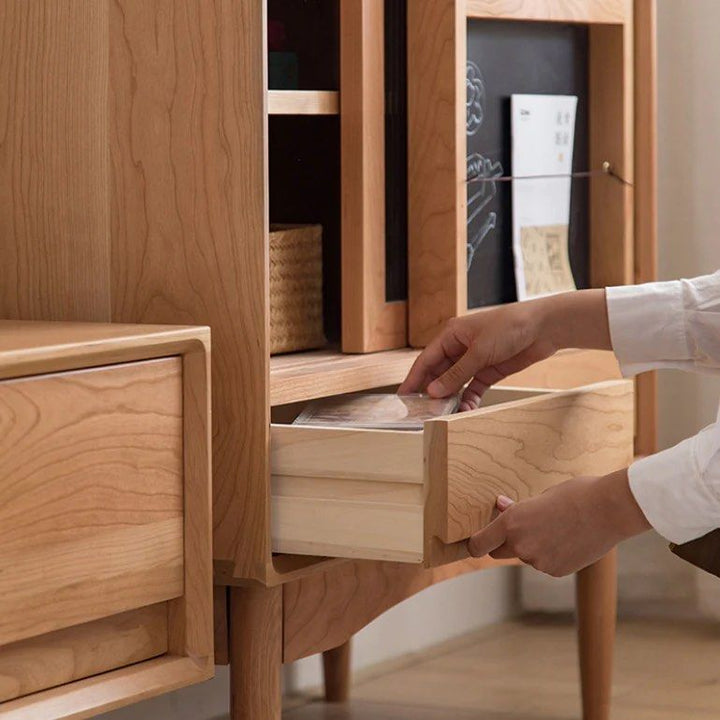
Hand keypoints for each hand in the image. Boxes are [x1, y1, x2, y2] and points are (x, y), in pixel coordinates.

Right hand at [398, 289, 610, 410]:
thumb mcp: (479, 352)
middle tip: (423, 411)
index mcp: (451, 334)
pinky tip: (465, 410)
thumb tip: (433, 391)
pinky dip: (468, 399)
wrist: (545, 327)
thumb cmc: (510, 327)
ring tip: (444, 414)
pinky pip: (473, 388)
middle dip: (432, 392)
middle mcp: (460, 347)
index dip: (414, 378)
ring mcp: (475, 360)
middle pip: (439, 373)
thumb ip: (455, 374)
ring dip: (451, 398)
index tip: (403, 396)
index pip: (426, 360)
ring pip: (455, 383)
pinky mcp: (489, 370)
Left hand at [467, 469, 650, 576]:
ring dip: (533, 547)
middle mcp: (521, 545)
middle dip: (504, 543)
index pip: (479, 545)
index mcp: (512, 523)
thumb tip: (501, 507)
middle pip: (499, 552)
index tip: (475, 543)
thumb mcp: (540, 496)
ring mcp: (539, 561)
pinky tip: (569, 539)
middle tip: (521, 528)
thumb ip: (517, 508)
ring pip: (526, 556)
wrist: (610, 509)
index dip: (475, 544)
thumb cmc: (575, 494)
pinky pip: (545, 563)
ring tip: (557, 527)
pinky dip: (551, 554)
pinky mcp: (557, 571)